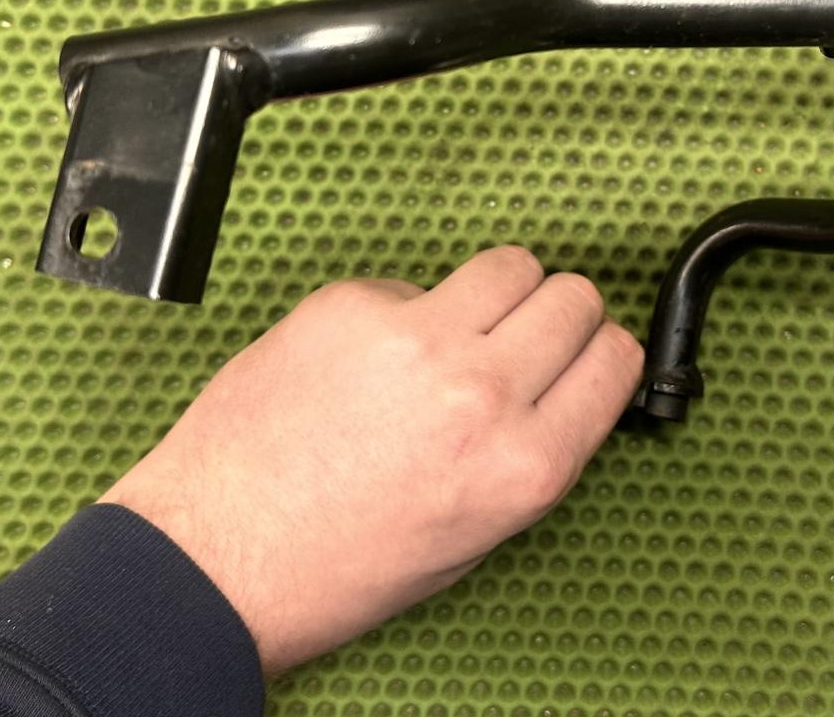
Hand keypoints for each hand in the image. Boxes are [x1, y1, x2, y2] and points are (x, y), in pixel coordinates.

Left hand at [98, 245, 643, 673]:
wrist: (217, 558)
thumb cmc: (335, 568)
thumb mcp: (473, 538)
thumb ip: (530, 456)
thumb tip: (559, 390)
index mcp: (523, 465)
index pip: (615, 359)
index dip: (601, 355)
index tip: (582, 358)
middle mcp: (482, 393)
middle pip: (574, 297)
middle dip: (559, 316)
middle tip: (523, 341)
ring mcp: (414, 339)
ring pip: (510, 264)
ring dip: (500, 293)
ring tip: (463, 330)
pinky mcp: (351, 304)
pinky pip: (415, 281)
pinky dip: (407, 309)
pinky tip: (371, 359)